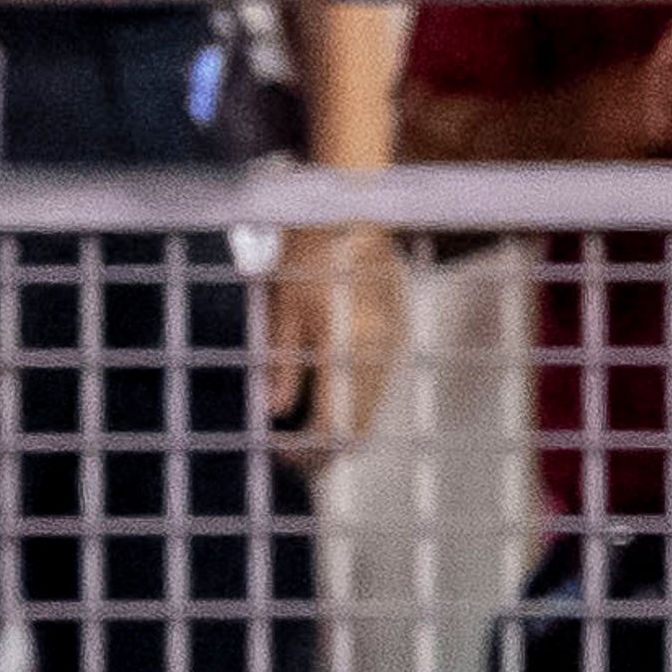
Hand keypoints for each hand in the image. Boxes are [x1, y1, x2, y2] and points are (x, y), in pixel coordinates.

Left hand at [262, 216, 403, 451]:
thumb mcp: (282, 307)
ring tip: (306, 434)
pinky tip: (329, 402)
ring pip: (371, 413)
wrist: (351, 214)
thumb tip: (276, 411)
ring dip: (341, 431)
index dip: (303, 450)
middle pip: (356, 428)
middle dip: (324, 451)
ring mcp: (391, 348)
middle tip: (293, 458)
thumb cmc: (309, 254)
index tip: (279, 454)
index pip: (328, 423)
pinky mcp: (396, 339)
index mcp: (342, 347)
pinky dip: (354, 407)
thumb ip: (281, 364)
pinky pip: (377, 389)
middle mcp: (374, 354)